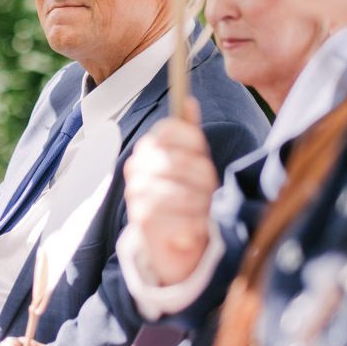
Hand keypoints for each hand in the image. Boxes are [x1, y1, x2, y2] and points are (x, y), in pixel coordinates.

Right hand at [123, 99, 217, 285]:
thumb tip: (188, 101)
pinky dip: (194, 225)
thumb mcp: (191, 162)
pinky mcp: (142, 222)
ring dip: (201, 204)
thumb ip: (189, 134)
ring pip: (181, 191)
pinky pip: (178, 218)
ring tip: (204, 211)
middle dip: (204, 179)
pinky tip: (196, 227)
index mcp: (147, 148)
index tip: (203, 156)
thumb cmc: (184, 196)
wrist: (170, 243)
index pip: (170, 129)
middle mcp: (136, 168)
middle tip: (210, 191)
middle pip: (181, 160)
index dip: (194, 142)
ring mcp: (136, 194)